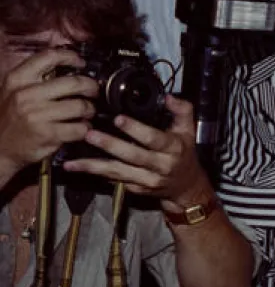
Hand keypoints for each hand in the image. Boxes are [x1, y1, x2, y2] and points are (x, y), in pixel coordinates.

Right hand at [0, 49, 96, 173]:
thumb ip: (35, 78)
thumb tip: (67, 66)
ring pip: (80, 106)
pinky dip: (85, 128)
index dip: (70, 57)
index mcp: (18, 79)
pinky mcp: (48, 133)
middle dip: (90, 87)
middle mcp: (26, 94)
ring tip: (87, 112)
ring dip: (89, 110)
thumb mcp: (14, 91)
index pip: (48, 57)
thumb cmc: (11, 118)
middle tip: (93, 91)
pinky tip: (81, 127)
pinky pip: (79, 127)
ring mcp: (37, 114)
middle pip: (74, 82)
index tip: (80, 62)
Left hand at [63, 95, 212, 209]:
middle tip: (89, 134)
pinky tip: (78, 168)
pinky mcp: (136, 188)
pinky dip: (95, 174)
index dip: (136, 130)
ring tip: (73, 161)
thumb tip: (168, 97)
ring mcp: (147, 180)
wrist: (186, 186)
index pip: (154, 139)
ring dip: (94, 165)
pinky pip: (114, 180)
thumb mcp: (188, 130)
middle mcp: (160, 166)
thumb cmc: (183, 153)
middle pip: (133, 156)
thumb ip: (182, 110)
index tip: (118, 119)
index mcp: (173, 149)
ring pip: (118, 172)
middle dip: (110, 145)